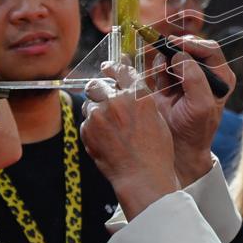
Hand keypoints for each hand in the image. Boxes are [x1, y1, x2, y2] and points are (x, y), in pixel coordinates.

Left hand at [81, 63, 176, 218]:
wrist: (142, 176)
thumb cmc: (155, 150)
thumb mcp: (156, 118)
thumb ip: (140, 100)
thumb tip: (127, 88)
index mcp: (138, 95)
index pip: (120, 70)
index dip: (112, 67)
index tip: (108, 68)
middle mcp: (117, 101)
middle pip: (97, 84)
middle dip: (98, 89)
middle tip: (101, 96)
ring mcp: (100, 115)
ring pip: (89, 103)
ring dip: (95, 110)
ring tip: (106, 126)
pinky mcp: (88, 130)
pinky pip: (85, 122)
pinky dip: (92, 127)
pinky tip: (104, 139)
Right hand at [149, 36, 236, 185]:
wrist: (178, 146)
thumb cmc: (195, 129)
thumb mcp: (200, 106)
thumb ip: (194, 79)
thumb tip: (179, 56)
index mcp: (220, 77)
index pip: (210, 49)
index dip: (193, 44)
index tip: (176, 45)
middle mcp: (205, 72)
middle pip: (190, 47)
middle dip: (177, 50)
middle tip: (165, 58)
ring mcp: (186, 75)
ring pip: (174, 53)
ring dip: (166, 61)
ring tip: (165, 80)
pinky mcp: (170, 80)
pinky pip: (162, 65)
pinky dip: (158, 70)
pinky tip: (161, 86)